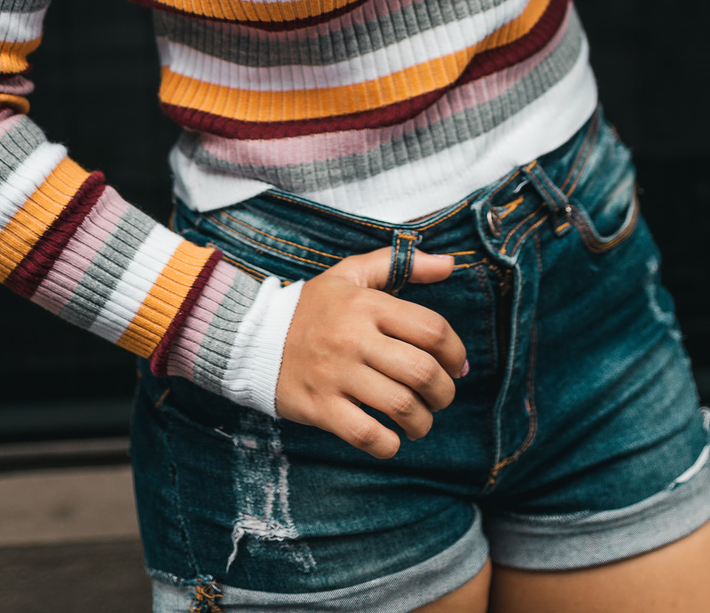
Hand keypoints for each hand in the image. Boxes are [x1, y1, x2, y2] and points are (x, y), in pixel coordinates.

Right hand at [275, 246, 466, 458]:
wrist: (254, 337)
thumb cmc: (314, 306)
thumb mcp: (353, 274)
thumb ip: (403, 264)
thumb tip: (450, 264)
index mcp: (368, 304)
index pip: (432, 329)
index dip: (455, 352)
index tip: (456, 366)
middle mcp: (355, 338)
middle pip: (422, 372)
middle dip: (444, 392)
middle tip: (441, 398)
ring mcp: (337, 374)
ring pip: (401, 406)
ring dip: (422, 421)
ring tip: (419, 421)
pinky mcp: (321, 407)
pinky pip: (367, 435)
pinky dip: (389, 444)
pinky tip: (391, 438)